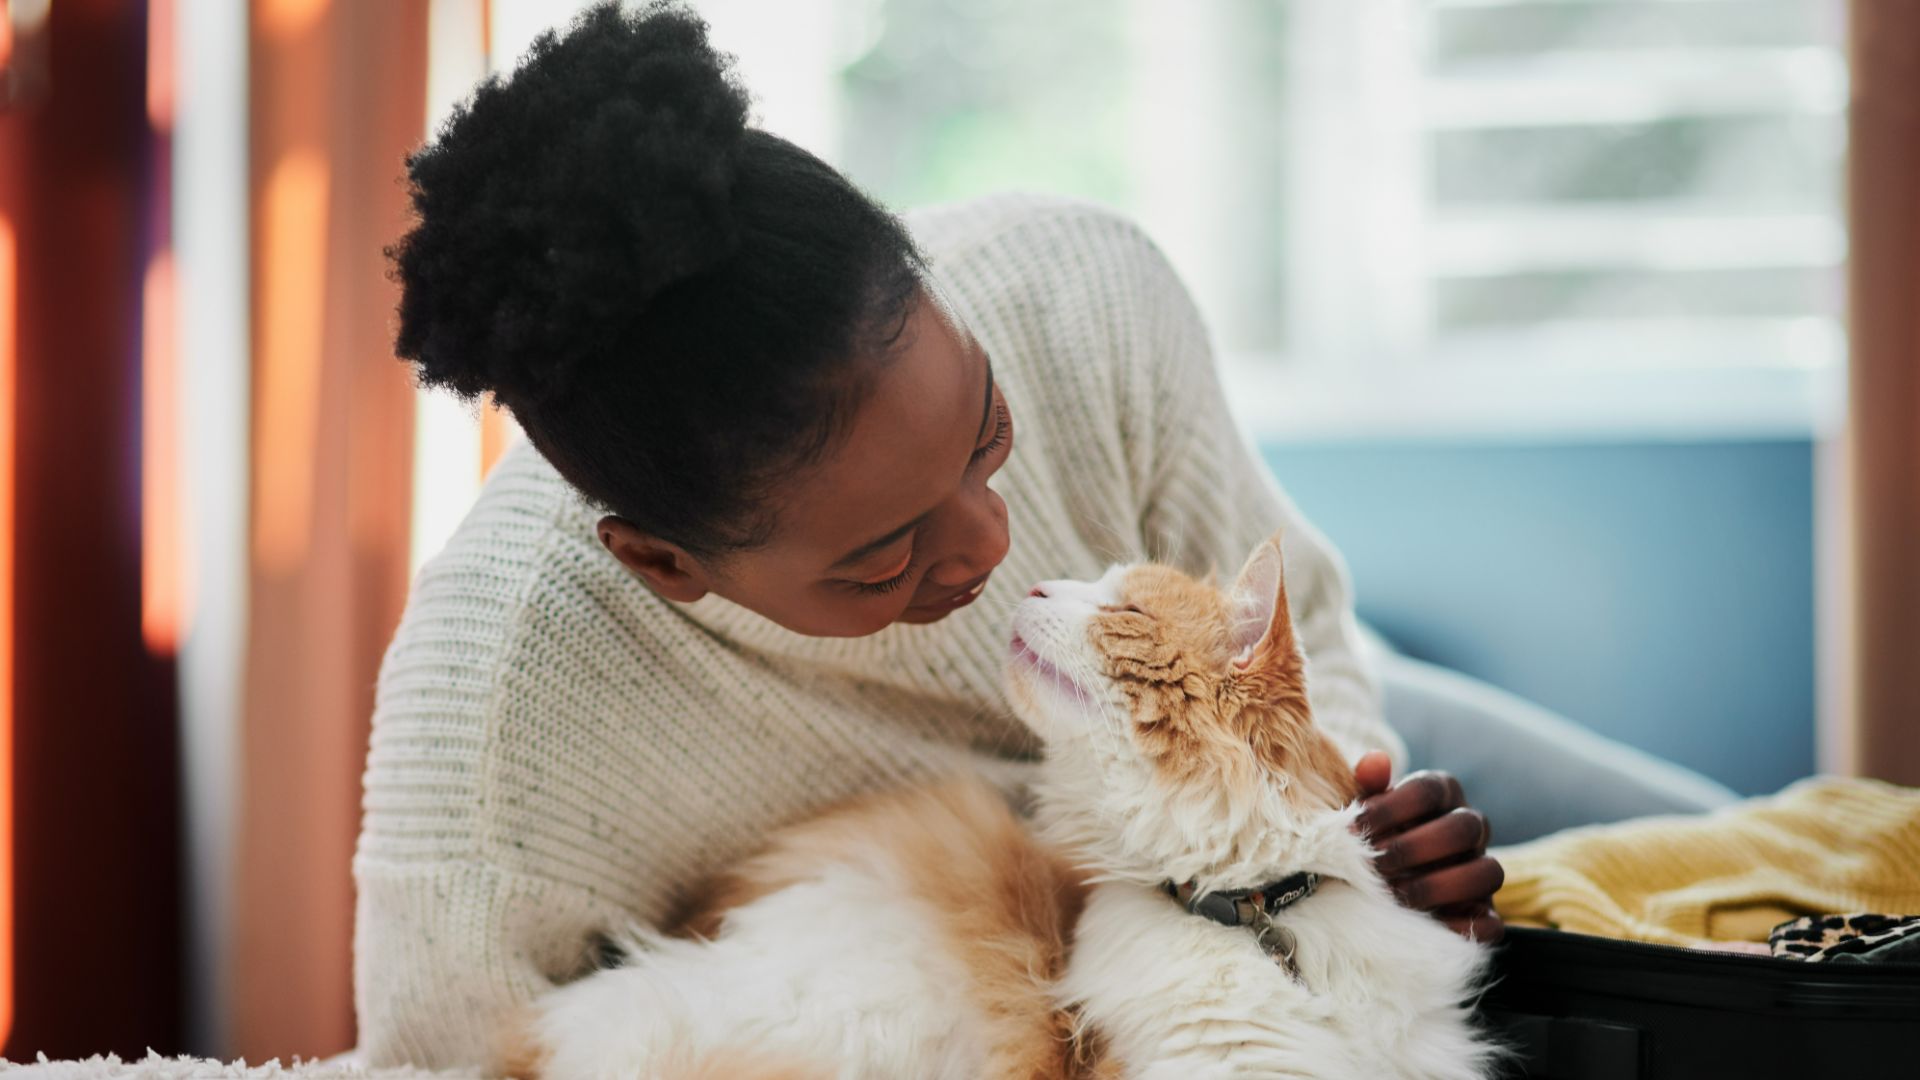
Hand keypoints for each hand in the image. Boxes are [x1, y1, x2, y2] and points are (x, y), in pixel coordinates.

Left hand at [1353, 751, 1504, 942]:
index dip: (1391, 808)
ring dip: (1440, 885)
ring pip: (1490, 872)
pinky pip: (1491, 923)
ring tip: (1397, 895)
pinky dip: (1461, 927)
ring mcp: (1481, 870)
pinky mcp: (1485, 915)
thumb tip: (1373, 762)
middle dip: (1415, 847)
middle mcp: (1471, 828)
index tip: (1354, 829)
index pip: (1429, 789)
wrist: (1384, 882)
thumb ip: (1369, 787)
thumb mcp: (1368, 812)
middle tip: (1376, 865)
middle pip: (1465, 827)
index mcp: (1443, 795)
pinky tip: (1424, 926)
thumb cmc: (1375, 837)